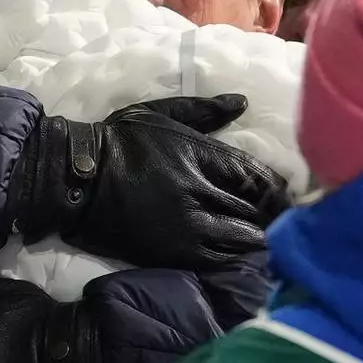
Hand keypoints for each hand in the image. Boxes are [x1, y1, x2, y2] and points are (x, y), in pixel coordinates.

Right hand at [13, 95, 289, 269]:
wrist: (74, 180)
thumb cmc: (116, 141)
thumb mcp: (159, 113)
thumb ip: (204, 110)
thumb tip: (242, 101)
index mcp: (202, 155)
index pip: (259, 177)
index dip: (278, 189)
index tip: (286, 194)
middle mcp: (202, 191)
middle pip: (257, 210)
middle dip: (275, 216)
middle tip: (287, 221)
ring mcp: (190, 226)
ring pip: (244, 238)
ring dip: (259, 239)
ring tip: (270, 241)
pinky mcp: (175, 253)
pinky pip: (221, 261)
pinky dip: (237, 260)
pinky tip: (245, 259)